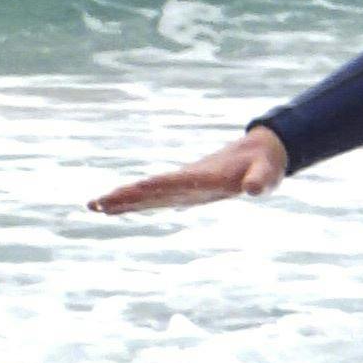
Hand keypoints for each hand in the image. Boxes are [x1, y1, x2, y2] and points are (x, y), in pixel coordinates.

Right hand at [90, 126, 289, 214]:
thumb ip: (261, 180)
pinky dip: (136, 203)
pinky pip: (156, 198)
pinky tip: (116, 209)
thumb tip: (255, 190)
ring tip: (94, 206)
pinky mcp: (186, 191)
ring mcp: (185, 186)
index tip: (128, 191)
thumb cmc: (265, 165)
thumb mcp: (268, 174)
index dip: (152, 188)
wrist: (260, 153)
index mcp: (205, 176)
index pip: (173, 183)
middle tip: (96, 203)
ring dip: (123, 200)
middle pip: (152, 189)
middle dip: (125, 196)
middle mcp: (189, 180)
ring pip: (149, 194)